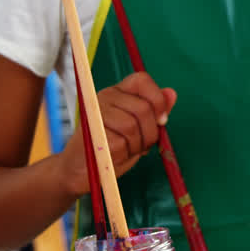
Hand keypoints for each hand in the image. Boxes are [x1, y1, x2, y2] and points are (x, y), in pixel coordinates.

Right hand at [58, 72, 176, 195]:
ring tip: (129, 150)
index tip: (162, 119)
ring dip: (139, 144)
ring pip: (133, 126)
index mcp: (116, 93)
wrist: (78, 170)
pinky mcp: (94, 134)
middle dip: (151, 131)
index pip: (141, 80)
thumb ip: (154, 111)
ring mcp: (97, 114)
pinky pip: (123, 142)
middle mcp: (104, 98)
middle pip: (143, 107)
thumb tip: (172, 93)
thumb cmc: (111, 148)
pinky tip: (117, 155)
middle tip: (143, 144)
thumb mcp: (138, 129)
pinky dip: (127, 153)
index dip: (157, 98)